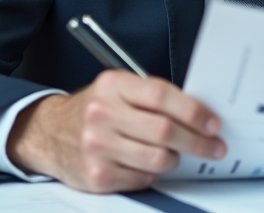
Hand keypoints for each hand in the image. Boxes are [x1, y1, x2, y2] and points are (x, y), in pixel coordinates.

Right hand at [6, 70, 225, 192]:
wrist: (49, 133)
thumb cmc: (94, 110)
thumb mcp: (117, 89)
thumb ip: (152, 96)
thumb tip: (198, 114)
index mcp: (112, 85)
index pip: (161, 96)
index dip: (193, 111)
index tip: (212, 123)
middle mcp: (102, 114)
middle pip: (163, 131)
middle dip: (197, 141)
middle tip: (213, 146)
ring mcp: (97, 147)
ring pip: (157, 159)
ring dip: (174, 159)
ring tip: (173, 154)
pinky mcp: (97, 176)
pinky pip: (143, 179)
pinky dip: (152, 174)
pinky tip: (146, 164)